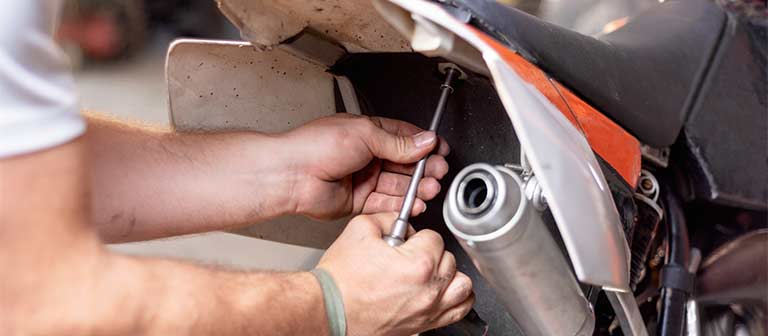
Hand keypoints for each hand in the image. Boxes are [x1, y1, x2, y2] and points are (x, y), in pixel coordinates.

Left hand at [278, 114, 449, 219]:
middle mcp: (366, 156)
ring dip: (415, 188)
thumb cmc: (315, 147)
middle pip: (404, 164)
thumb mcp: (364, 134)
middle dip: (423, 168)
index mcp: (367, 133)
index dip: (423, 145)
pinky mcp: (358, 202)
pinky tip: (414, 204)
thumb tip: (424, 141)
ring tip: (429, 189)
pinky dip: (401, 205)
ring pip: (397, 186)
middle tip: (438, 172)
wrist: (291, 175)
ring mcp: (362, 179)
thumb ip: (397, 143)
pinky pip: (385, 205)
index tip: (440, 150)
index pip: (403, 138)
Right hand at [317, 212, 474, 335]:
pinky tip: (442, 291)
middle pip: (449, 259)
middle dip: (431, 253)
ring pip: (462, 286)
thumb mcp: (360, 229)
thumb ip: (387, 217)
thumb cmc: (341, 279)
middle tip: (410, 255)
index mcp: (419, 263)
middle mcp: (429, 289)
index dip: (417, 236)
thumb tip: (400, 219)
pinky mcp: (424, 325)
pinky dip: (457, 299)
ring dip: (450, 275)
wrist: (328, 309)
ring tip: (431, 272)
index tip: (403, 242)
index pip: (435, 237)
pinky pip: (458, 311)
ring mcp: (429, 310)